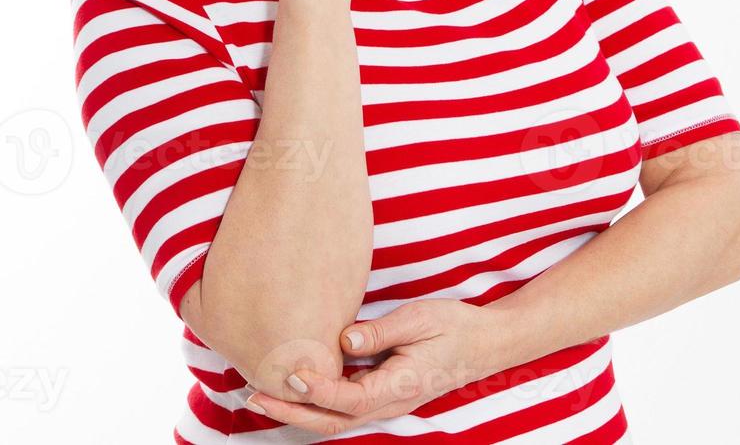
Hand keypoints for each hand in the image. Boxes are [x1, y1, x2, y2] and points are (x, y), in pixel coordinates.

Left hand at [244, 299, 510, 434]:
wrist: (485, 343)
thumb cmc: (455, 326)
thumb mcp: (421, 318)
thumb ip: (382, 331)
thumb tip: (344, 339)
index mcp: (400, 385)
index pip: (351, 398)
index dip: (318, 391)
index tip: (290, 375)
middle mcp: (390, 402)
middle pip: (334, 421)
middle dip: (292, 413)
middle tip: (254, 398)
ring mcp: (387, 402)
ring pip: (337, 419)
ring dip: (298, 411)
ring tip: (261, 396)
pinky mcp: (384, 394)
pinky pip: (345, 407)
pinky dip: (316, 403)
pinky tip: (296, 388)